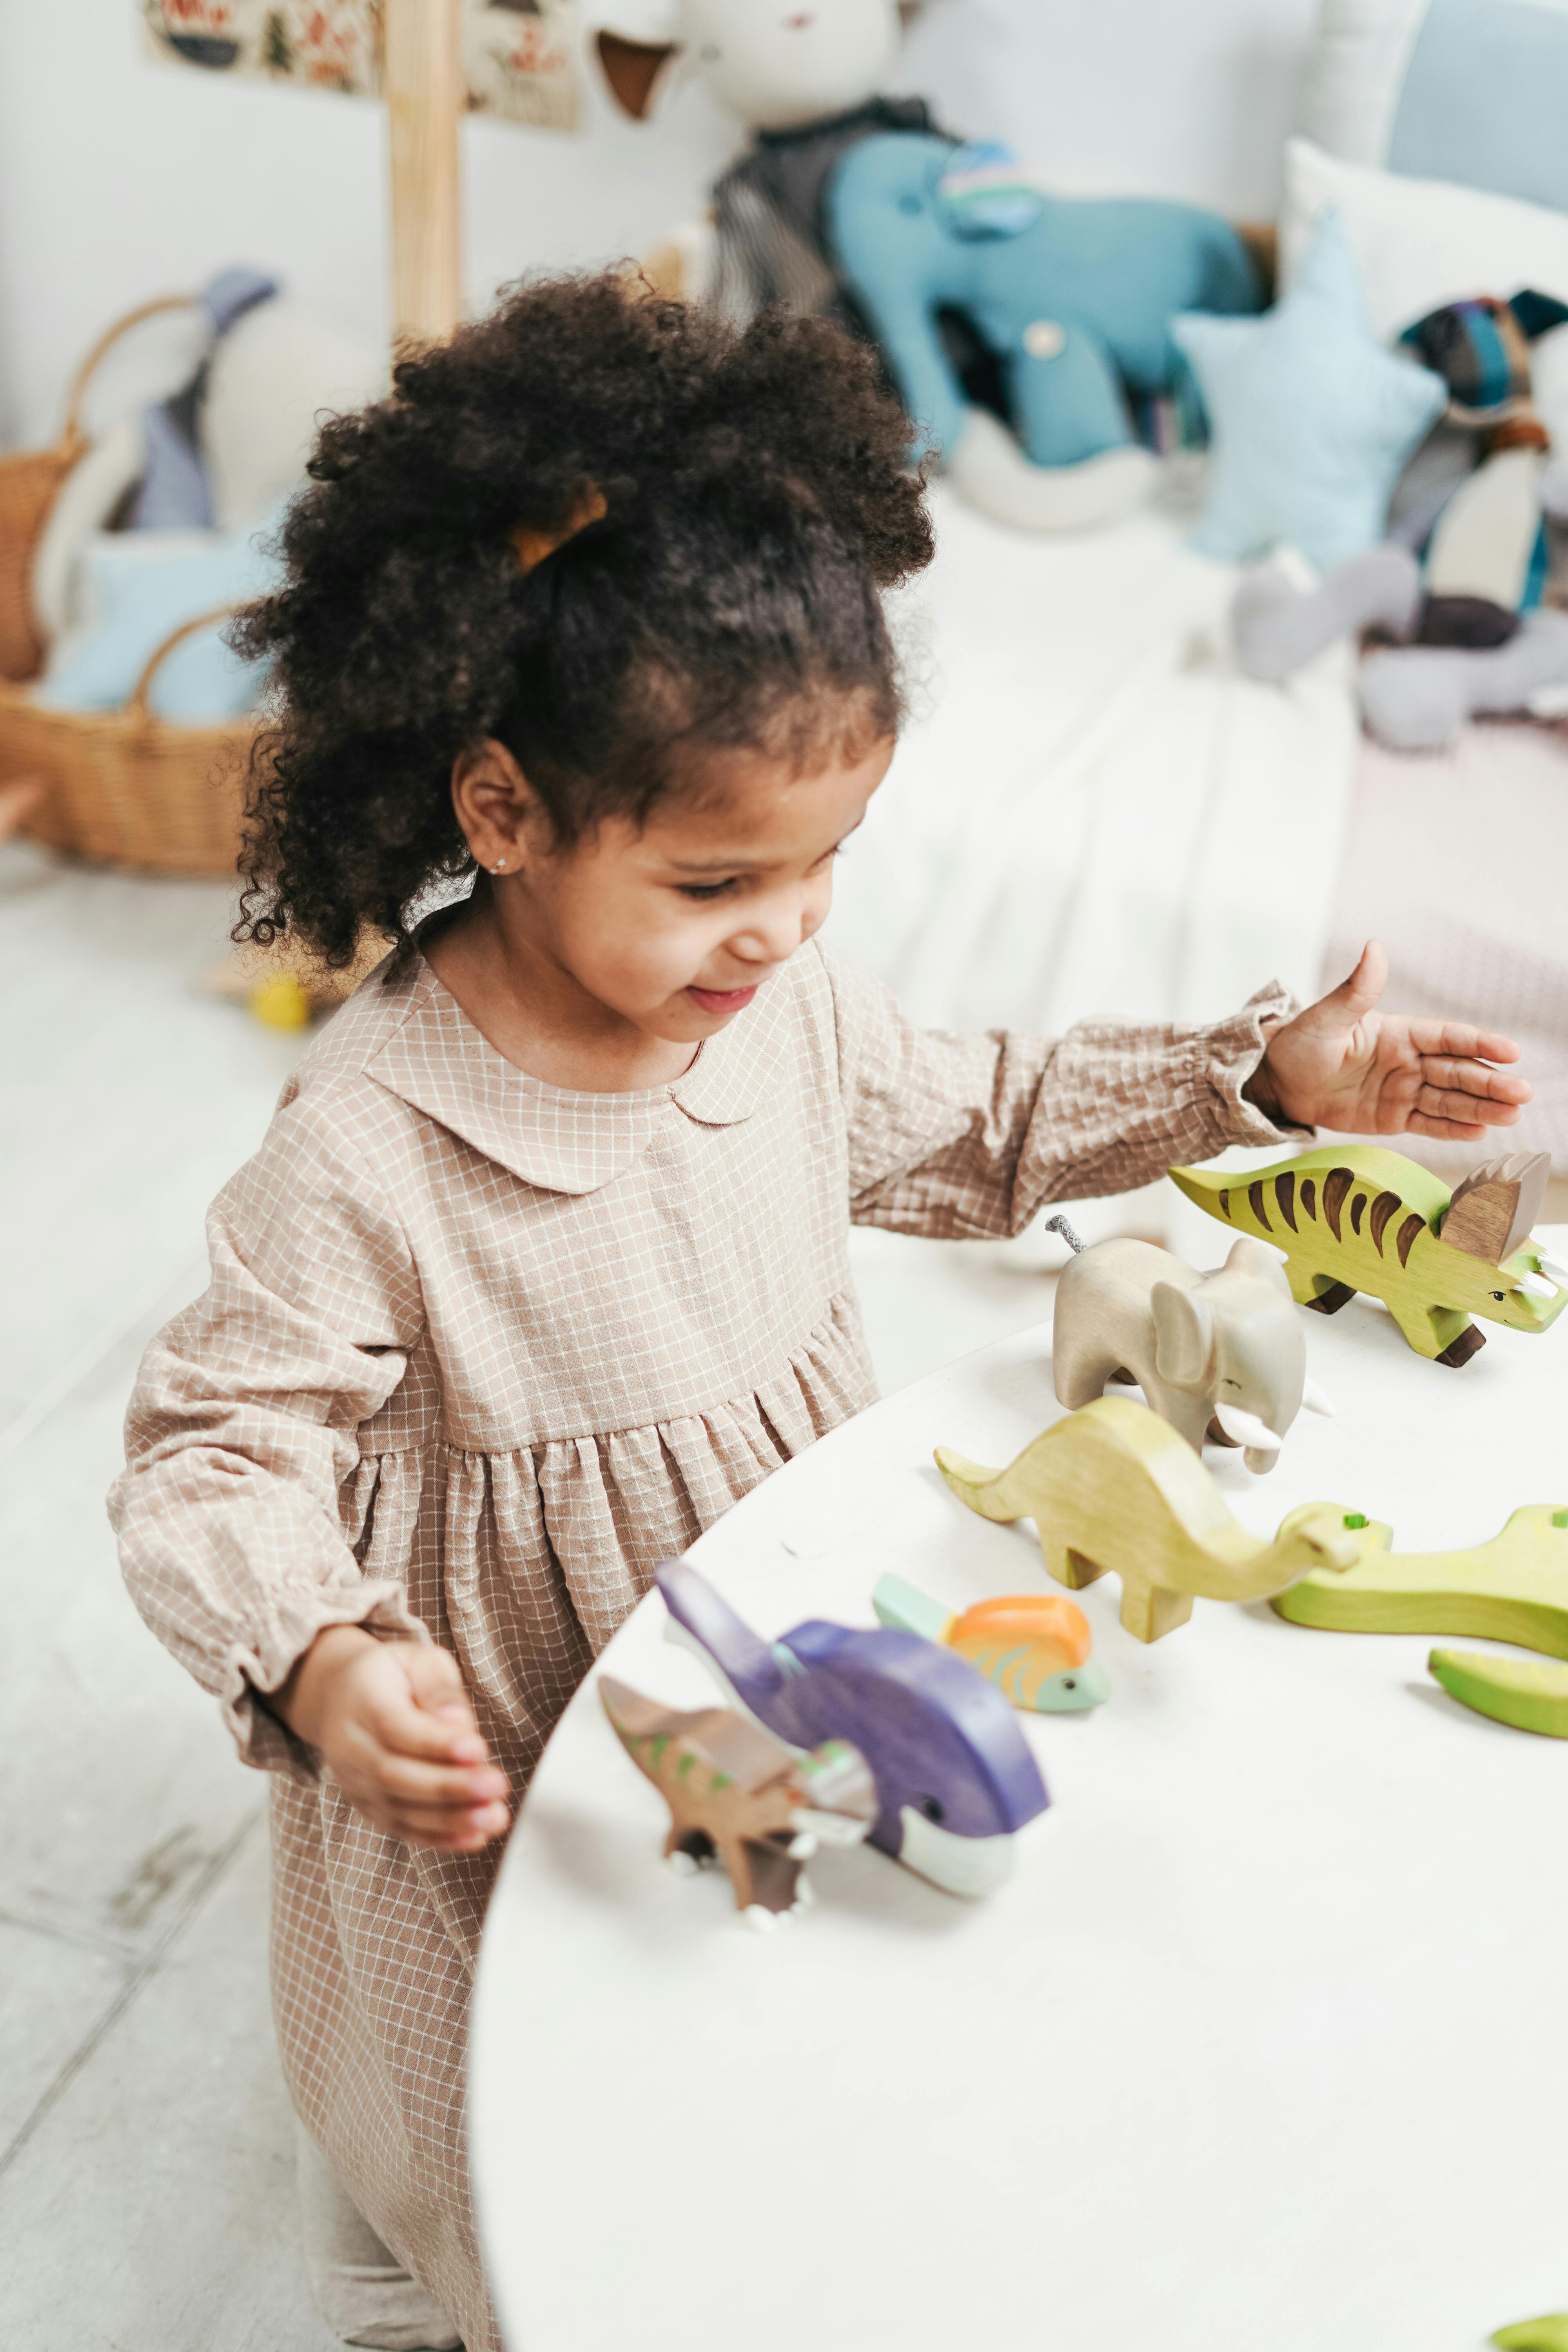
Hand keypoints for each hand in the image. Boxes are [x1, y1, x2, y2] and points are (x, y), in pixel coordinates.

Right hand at [275, 1626, 510, 1853]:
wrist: (340, 1697)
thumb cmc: (390, 1675)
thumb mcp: (419, 1660)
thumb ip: (440, 1688)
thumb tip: (460, 1723)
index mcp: (363, 1701)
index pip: (396, 1728)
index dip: (436, 1743)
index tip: (477, 1750)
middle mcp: (351, 1747)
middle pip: (395, 1775)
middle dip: (449, 1786)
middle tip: (495, 1786)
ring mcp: (356, 1782)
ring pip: (398, 1809)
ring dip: (450, 1819)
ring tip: (493, 1816)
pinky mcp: (368, 1806)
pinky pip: (400, 1828)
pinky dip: (438, 1838)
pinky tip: (474, 1837)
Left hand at [1252, 940, 1531, 1139]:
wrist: (1276, 1082)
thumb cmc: (1299, 1044)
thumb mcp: (1326, 1018)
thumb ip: (1356, 990)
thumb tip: (1375, 948)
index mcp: (1399, 1032)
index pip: (1448, 1037)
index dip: (1480, 1043)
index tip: (1510, 1051)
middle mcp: (1408, 1061)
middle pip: (1458, 1072)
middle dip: (1491, 1082)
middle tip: (1523, 1094)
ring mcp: (1403, 1091)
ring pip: (1450, 1100)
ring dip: (1481, 1108)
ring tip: (1512, 1115)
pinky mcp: (1392, 1118)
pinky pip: (1428, 1124)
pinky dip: (1453, 1129)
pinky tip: (1480, 1132)